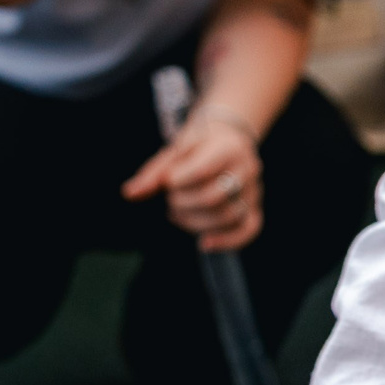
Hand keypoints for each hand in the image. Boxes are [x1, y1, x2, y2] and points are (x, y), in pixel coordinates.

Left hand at [121, 107, 263, 250]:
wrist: (228, 140)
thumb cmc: (198, 147)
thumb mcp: (175, 151)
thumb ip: (154, 173)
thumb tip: (130, 193)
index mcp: (227, 147)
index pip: (204, 169)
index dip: (179, 181)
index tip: (166, 182)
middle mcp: (247, 168)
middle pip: (213, 198)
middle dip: (183, 203)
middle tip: (171, 198)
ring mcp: (254, 190)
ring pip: (227, 216)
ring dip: (194, 221)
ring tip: (179, 213)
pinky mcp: (254, 209)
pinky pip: (248, 230)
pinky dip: (226, 241)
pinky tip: (203, 243)